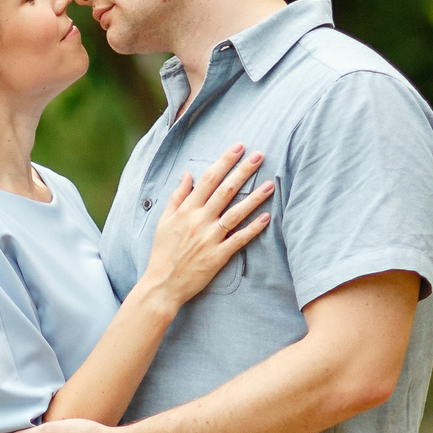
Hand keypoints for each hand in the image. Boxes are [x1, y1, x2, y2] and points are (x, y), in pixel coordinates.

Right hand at [138, 144, 274, 305]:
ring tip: (270, 184)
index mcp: (186, 210)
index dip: (225, 161)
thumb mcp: (164, 221)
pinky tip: (266, 217)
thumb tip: (187, 174)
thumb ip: (177, 197)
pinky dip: (253, 229)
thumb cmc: (163, 253)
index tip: (238, 147)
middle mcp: (199, 221)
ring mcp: (209, 238)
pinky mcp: (218, 256)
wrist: (162, 285)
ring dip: (254, 197)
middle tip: (260, 155)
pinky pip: (239, 239)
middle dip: (243, 171)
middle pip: (225, 190)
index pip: (208, 179)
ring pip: (236, 213)